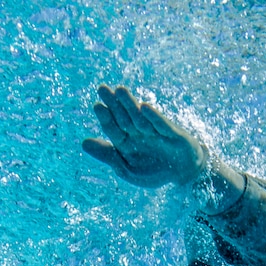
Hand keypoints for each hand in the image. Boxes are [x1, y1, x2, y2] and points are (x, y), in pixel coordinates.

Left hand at [82, 85, 207, 188]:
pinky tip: (144, 108)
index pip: (113, 128)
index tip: (97, 106)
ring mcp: (156, 132)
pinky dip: (154, 118)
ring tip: (120, 90)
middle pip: (124, 117)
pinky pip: (162, 125)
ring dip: (130, 104)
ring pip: (140, 117)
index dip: (105, 117)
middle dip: (114, 104)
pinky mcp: (173, 134)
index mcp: (126, 142)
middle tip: (102, 88)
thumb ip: (107, 155)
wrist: (183, 175)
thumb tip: (83, 143)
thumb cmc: (153, 173)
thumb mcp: (126, 169)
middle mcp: (139, 133)